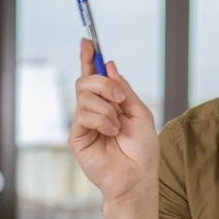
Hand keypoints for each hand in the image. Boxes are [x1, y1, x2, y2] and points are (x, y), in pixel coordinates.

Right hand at [68, 39, 159, 201]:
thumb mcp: (139, 113)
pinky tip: (111, 134)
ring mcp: (83, 124)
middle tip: (120, 99)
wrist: (137, 177)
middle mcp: (93, 111)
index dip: (89, 58)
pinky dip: (102, 120)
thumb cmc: (142, 150)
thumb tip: (110, 66)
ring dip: (107, 108)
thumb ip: (123, 90)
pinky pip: (84, 115)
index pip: (94, 77)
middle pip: (85, 81)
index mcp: (109, 104)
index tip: (88, 41)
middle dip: (104, 84)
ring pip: (84, 96)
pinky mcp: (77, 137)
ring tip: (117, 127)